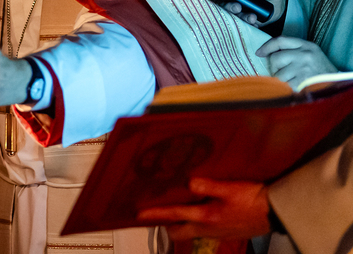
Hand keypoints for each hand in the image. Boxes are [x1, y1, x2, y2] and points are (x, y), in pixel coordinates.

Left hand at [137, 177, 270, 238]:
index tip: (138, 214)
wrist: (276, 213)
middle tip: (154, 212)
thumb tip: (189, 183)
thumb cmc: (254, 200)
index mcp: (205, 217)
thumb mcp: (232, 189)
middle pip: (177, 232)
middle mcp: (207, 228)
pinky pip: (201, 229)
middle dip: (165, 224)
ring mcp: (215, 232)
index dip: (155, 214)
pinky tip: (197, 209)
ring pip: (189, 231)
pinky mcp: (224, 231)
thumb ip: (209, 186)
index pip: (174, 216)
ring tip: (172, 209)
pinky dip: (194, 221)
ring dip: (179, 223)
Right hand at [223, 0, 284, 25]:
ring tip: (252, 17)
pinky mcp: (246, 19)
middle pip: (223, 5)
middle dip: (229, 8)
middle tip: (238, 7)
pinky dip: (248, 25)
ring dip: (240, 17)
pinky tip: (254, 24)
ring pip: (233, 16)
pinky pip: (244, 24)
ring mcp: (238, 10)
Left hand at [256, 36, 337, 87]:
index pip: (280, 40)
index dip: (267, 46)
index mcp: (307, 46)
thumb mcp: (311, 54)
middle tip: (281, 73)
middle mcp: (304, 55)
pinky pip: (283, 85)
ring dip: (280, 80)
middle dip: (274, 67)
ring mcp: (303, 69)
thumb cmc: (321, 70)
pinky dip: (285, 88)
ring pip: (277, 74)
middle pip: (275, 58)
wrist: (336, 85)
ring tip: (291, 81)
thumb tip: (269, 52)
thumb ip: (294, 50)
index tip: (259, 52)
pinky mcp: (301, 82)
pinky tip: (294, 87)